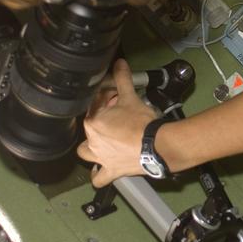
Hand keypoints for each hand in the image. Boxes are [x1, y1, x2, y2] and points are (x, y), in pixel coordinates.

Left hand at [76, 59, 156, 186]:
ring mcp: (100, 158)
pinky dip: (98, 175)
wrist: (156, 145)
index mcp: (93, 122)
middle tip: (117, 116)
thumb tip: (119, 62)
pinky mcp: (111, 171)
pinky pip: (98, 178)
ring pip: (86, 153)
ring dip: (91, 149)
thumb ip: (123, 79)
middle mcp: (92, 141)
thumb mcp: (131, 97)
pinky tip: (101, 171)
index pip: (94, 107)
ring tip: (102, 143)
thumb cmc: (142, 122)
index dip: (106, 100)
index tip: (117, 98)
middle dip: (100, 121)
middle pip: (90, 128)